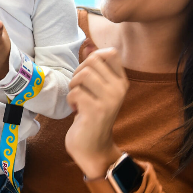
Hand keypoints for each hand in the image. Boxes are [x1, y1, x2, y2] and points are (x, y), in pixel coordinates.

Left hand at [65, 48, 128, 178]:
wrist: (93, 148)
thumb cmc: (91, 116)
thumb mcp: (97, 90)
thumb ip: (95, 70)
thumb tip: (88, 44)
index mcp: (121, 82)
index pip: (111, 53)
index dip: (93, 56)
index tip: (87, 73)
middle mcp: (119, 89)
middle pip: (92, 60)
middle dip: (78, 71)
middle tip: (78, 87)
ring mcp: (109, 100)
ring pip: (84, 75)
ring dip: (73, 85)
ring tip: (77, 98)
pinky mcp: (96, 110)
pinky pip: (76, 92)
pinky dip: (70, 100)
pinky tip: (75, 110)